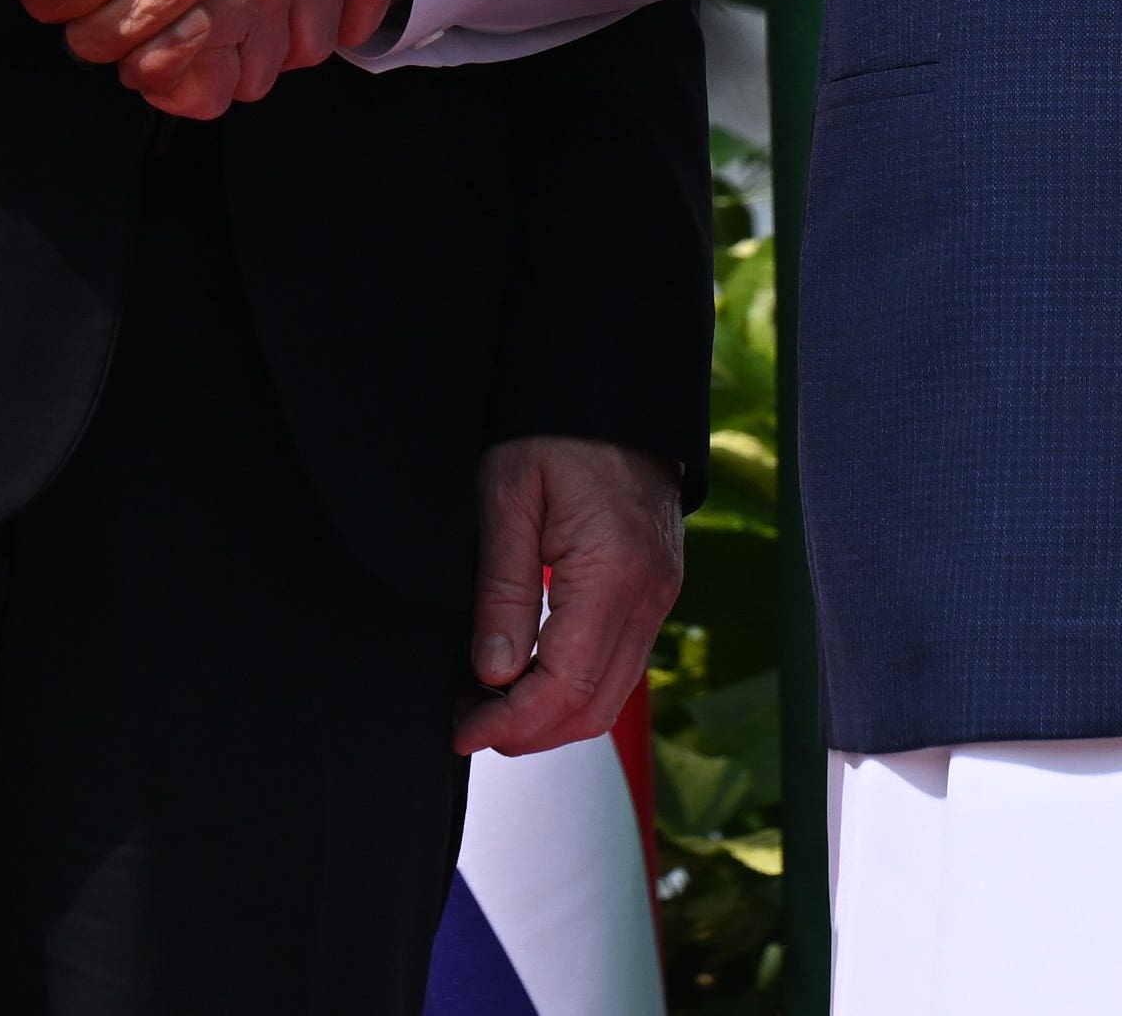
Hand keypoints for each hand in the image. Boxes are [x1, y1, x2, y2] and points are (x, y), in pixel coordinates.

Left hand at [452, 435, 684, 756]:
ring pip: (611, 695)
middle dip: (528, 732)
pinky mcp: (656, 590)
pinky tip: (528, 676)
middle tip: (467, 726)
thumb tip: (494, 674)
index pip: (565, 685)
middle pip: (593, 706)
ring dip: (551, 717)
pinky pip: (621, 664)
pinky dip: (575, 688)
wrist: (612, 389)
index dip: (511, 723)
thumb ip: (503, 591)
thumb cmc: (555, 429)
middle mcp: (649, 594)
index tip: (462, 731)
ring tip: (489, 706)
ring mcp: (660, 594)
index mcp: (613, 573)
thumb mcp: (506, 498)